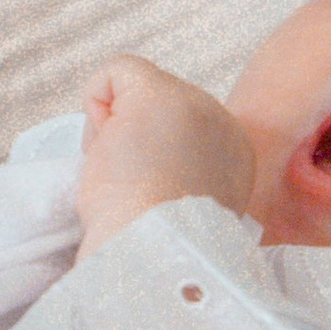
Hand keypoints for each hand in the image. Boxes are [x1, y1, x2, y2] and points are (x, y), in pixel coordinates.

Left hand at [75, 53, 255, 257]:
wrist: (150, 258)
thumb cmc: (151, 247)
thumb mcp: (175, 208)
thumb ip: (173, 175)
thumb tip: (134, 152)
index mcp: (235, 159)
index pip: (177, 138)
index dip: (148, 165)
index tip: (148, 202)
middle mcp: (225, 126)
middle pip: (156, 113)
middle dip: (131, 144)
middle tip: (130, 191)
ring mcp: (196, 105)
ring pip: (135, 95)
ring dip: (114, 133)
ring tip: (121, 176)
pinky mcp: (158, 94)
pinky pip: (116, 71)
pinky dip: (95, 101)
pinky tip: (103, 147)